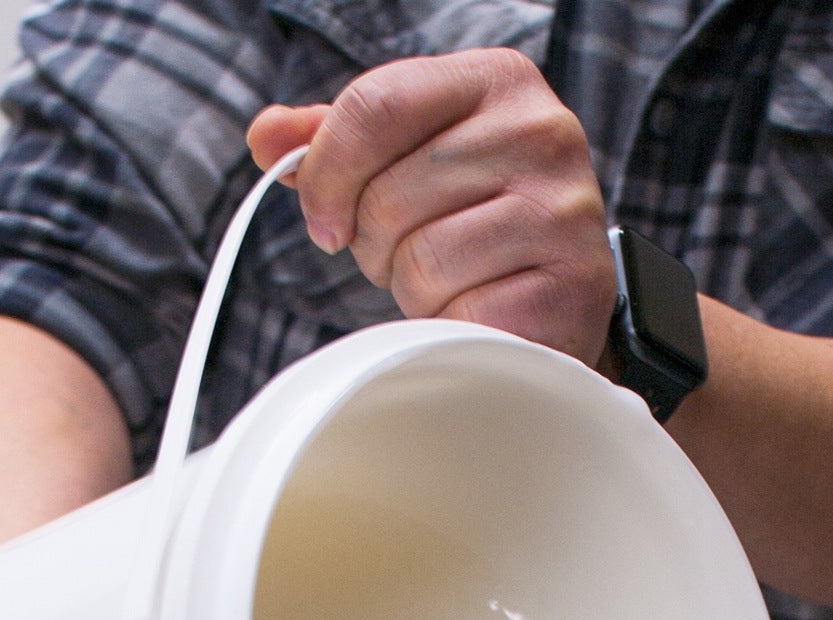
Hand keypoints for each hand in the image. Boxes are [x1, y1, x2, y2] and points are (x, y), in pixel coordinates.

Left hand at [248, 50, 613, 367]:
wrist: (559, 298)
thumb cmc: (474, 225)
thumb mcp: (410, 162)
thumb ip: (342, 141)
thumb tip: (266, 134)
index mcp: (498, 80)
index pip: (376, 104)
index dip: (328, 171)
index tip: (324, 218)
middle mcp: (541, 131)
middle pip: (388, 193)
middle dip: (374, 242)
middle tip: (406, 255)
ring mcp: (561, 211)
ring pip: (419, 259)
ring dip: (411, 288)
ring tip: (446, 283)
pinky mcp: (566, 288)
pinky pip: (457, 313)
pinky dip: (448, 327)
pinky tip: (474, 313)